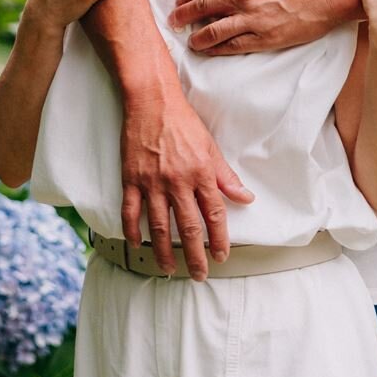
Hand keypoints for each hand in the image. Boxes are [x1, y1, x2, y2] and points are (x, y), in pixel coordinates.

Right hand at [120, 78, 253, 278]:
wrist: (152, 101)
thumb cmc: (183, 123)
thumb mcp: (211, 148)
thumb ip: (226, 177)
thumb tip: (246, 198)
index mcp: (200, 174)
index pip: (214, 215)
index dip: (219, 239)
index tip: (221, 256)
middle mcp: (177, 182)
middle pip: (188, 227)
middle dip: (195, 255)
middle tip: (198, 275)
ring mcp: (152, 182)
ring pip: (159, 226)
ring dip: (164, 252)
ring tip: (169, 269)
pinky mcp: (131, 179)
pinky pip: (131, 211)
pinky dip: (132, 230)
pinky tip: (137, 244)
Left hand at [170, 0, 358, 54]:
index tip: (179, 1)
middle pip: (203, 7)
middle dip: (184, 15)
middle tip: (173, 21)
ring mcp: (253, 19)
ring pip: (214, 30)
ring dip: (197, 37)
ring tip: (189, 41)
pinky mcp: (265, 37)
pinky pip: (234, 46)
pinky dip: (217, 48)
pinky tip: (208, 50)